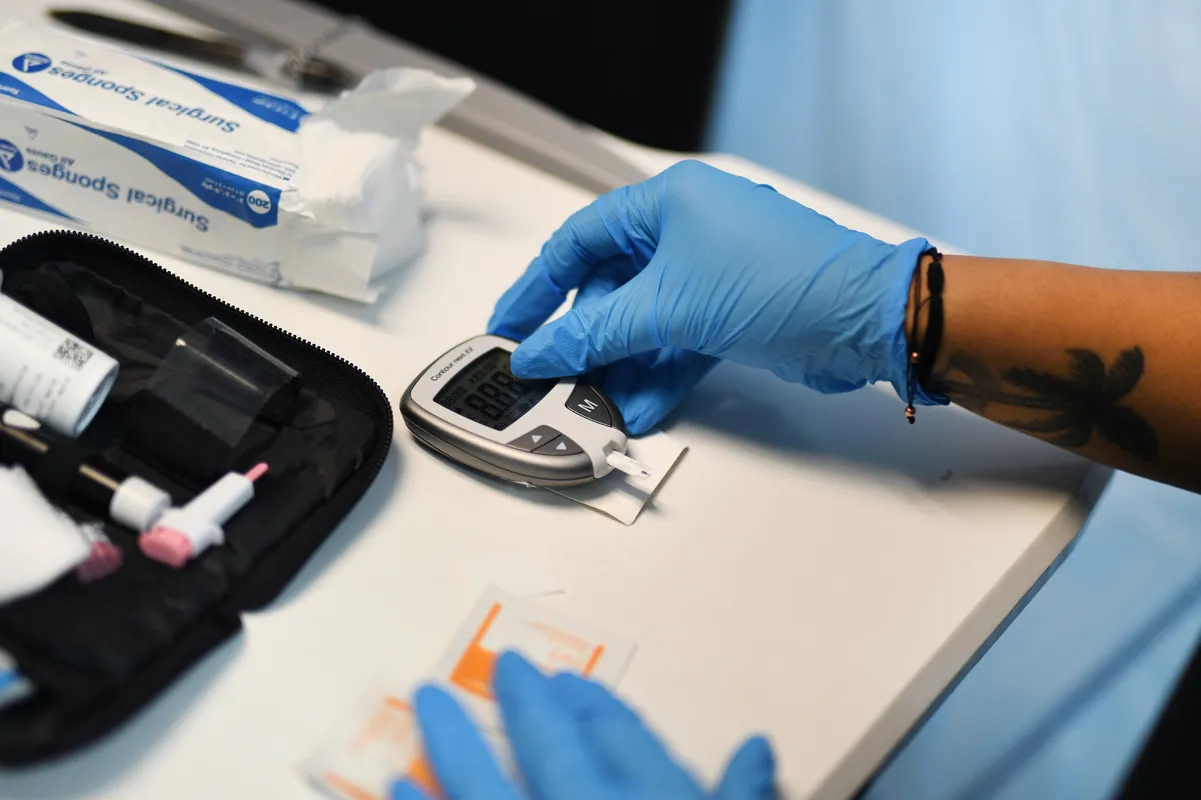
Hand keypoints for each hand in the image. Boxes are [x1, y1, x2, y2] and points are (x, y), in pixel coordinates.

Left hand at [391, 651, 775, 799]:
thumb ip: (739, 797)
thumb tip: (755, 749)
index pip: (621, 737)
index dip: (592, 703)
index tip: (563, 680)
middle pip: (545, 746)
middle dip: (517, 702)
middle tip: (495, 668)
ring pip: (481, 790)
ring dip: (449, 748)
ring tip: (424, 711)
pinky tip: (394, 789)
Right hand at [488, 160, 940, 434]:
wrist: (868, 320)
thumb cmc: (782, 283)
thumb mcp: (668, 308)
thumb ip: (594, 334)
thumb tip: (537, 354)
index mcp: (668, 203)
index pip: (579, 242)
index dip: (538, 288)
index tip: (509, 328)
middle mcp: (688, 230)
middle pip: (611, 287)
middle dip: (584, 340)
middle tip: (554, 378)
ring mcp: (712, 273)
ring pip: (645, 322)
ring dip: (620, 367)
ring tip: (594, 407)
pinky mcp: (733, 313)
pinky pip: (678, 343)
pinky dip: (659, 375)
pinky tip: (638, 410)